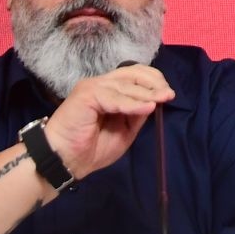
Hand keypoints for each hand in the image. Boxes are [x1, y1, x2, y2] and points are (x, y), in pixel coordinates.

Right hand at [41, 64, 173, 180]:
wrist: (65, 161)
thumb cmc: (91, 149)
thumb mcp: (124, 131)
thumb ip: (136, 115)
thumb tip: (155, 101)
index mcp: (109, 90)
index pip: (134, 75)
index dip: (153, 81)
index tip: (169, 94)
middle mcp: (101, 84)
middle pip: (132, 72)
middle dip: (154, 82)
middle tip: (169, 94)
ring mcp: (93, 86)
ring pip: (126, 84)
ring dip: (147, 93)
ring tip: (163, 99)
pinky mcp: (86, 94)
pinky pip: (115, 97)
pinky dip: (133, 103)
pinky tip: (148, 107)